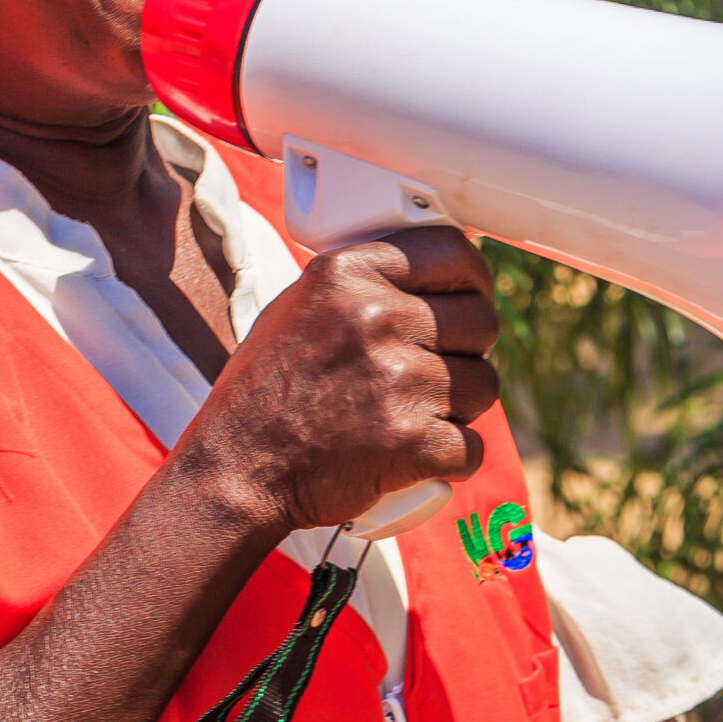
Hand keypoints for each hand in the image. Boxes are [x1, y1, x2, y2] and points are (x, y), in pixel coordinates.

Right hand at [177, 226, 498, 532]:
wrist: (238, 470)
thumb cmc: (265, 392)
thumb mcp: (299, 307)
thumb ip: (362, 286)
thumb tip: (431, 276)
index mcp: (347, 275)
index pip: (453, 252)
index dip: (473, 279)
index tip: (470, 298)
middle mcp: (374, 318)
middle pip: (480, 321)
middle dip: (469, 350)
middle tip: (436, 372)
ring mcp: (396, 380)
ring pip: (484, 385)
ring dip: (461, 407)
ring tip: (416, 415)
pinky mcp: (412, 441)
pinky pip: (472, 446)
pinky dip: (453, 459)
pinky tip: (420, 457)